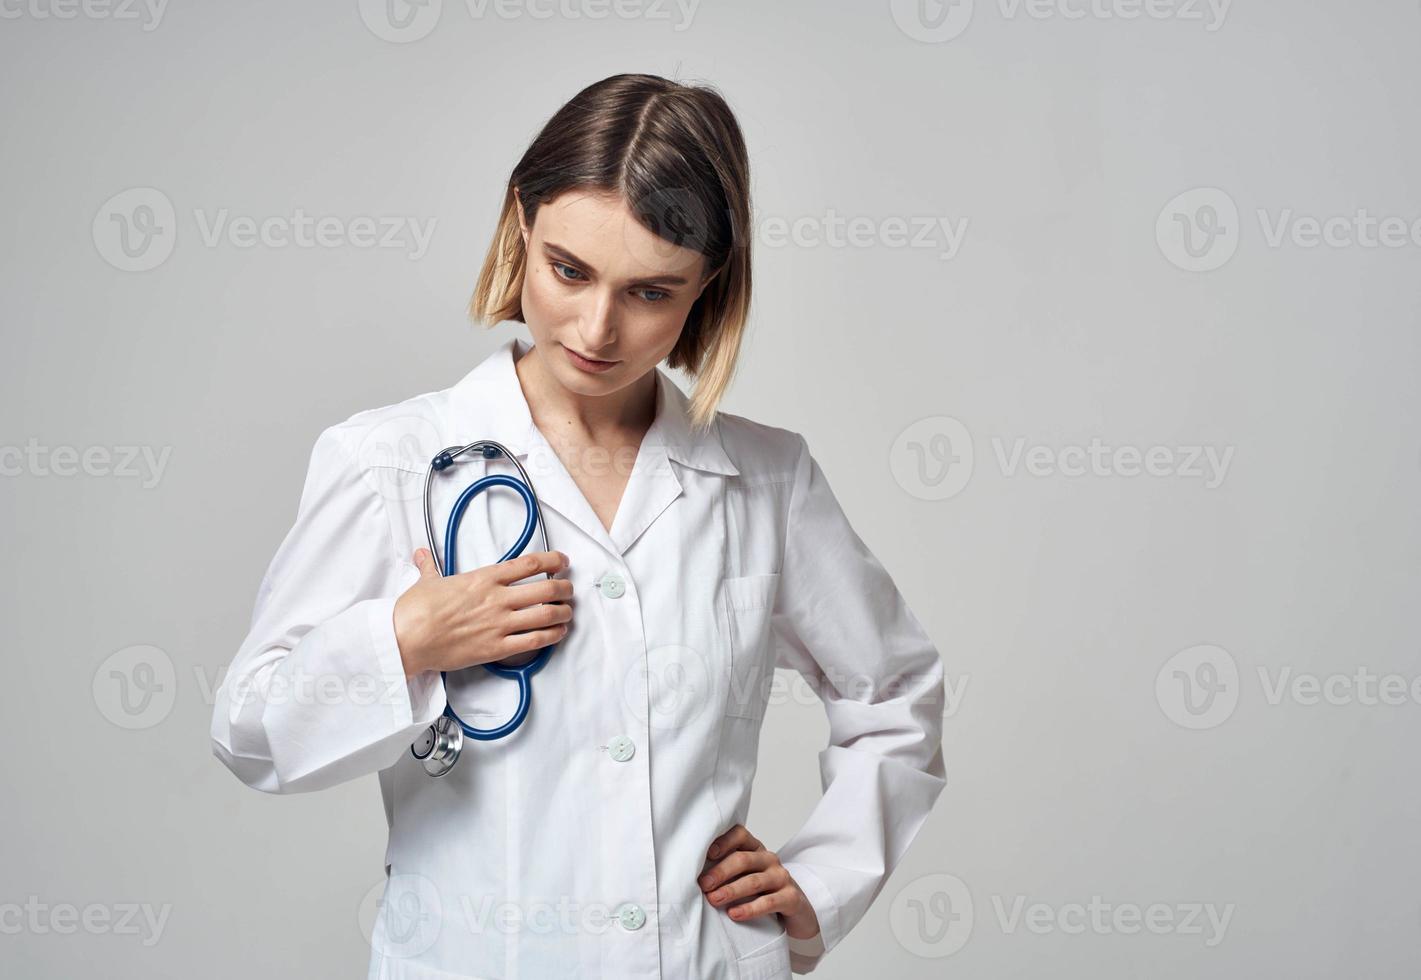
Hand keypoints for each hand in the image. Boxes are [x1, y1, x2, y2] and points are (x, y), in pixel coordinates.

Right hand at [393, 548, 572, 677]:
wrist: (406, 638)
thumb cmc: (416, 609)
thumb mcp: (427, 581)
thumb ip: (431, 567)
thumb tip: (422, 555)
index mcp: (484, 578)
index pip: (529, 564)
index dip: (553, 561)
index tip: (563, 561)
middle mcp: (497, 599)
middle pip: (546, 589)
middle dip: (564, 588)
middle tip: (568, 589)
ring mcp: (499, 624)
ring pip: (546, 615)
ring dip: (563, 612)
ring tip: (567, 612)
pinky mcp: (496, 648)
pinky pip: (534, 642)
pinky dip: (552, 636)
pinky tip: (558, 633)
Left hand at [698, 823, 820, 941]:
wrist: (797, 912)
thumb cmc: (762, 892)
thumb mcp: (744, 877)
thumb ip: (725, 871)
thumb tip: (691, 873)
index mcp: (755, 849)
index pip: (739, 834)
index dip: (722, 841)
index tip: (706, 854)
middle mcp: (769, 859)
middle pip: (743, 859)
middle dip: (720, 871)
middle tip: (702, 884)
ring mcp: (782, 877)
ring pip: (754, 881)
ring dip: (731, 890)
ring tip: (713, 900)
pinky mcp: (791, 897)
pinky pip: (769, 902)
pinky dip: (750, 908)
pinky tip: (734, 914)